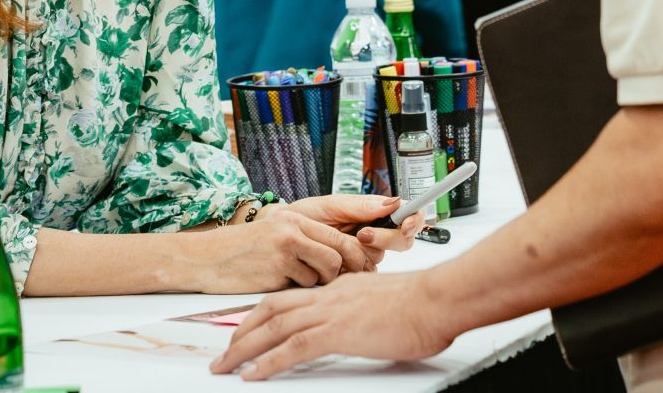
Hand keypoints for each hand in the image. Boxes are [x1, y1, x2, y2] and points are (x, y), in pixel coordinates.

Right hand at [188, 207, 378, 291]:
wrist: (208, 259)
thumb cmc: (246, 251)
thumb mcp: (277, 233)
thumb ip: (308, 240)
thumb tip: (345, 260)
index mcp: (297, 218)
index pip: (340, 236)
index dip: (358, 256)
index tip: (366, 270)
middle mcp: (293, 230)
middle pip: (338, 255)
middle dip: (344, 274)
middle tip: (342, 285)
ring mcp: (284, 250)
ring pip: (323, 274)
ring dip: (317, 284)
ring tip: (298, 281)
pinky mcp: (275, 272)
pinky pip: (302, 288)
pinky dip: (297, 291)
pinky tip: (280, 285)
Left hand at [209, 271, 454, 379]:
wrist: (437, 300)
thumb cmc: (423, 304)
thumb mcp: (384, 304)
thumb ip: (366, 312)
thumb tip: (365, 326)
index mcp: (340, 288)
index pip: (293, 297)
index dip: (266, 312)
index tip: (250, 326)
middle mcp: (329, 295)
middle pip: (272, 308)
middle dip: (244, 329)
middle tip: (226, 350)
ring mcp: (331, 311)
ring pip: (274, 326)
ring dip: (244, 348)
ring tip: (225, 366)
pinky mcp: (337, 331)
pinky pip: (292, 348)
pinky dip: (267, 362)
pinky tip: (251, 375)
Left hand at [274, 194, 424, 263]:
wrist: (275, 241)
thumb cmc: (301, 219)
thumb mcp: (330, 206)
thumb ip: (361, 206)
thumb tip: (393, 202)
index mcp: (372, 217)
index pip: (406, 217)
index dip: (414, 220)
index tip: (406, 223)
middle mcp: (372, 238)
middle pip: (400, 242)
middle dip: (384, 238)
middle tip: (362, 234)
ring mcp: (362, 259)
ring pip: (380, 260)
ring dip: (363, 253)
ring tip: (341, 245)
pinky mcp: (350, 278)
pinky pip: (361, 279)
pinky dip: (350, 270)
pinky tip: (336, 264)